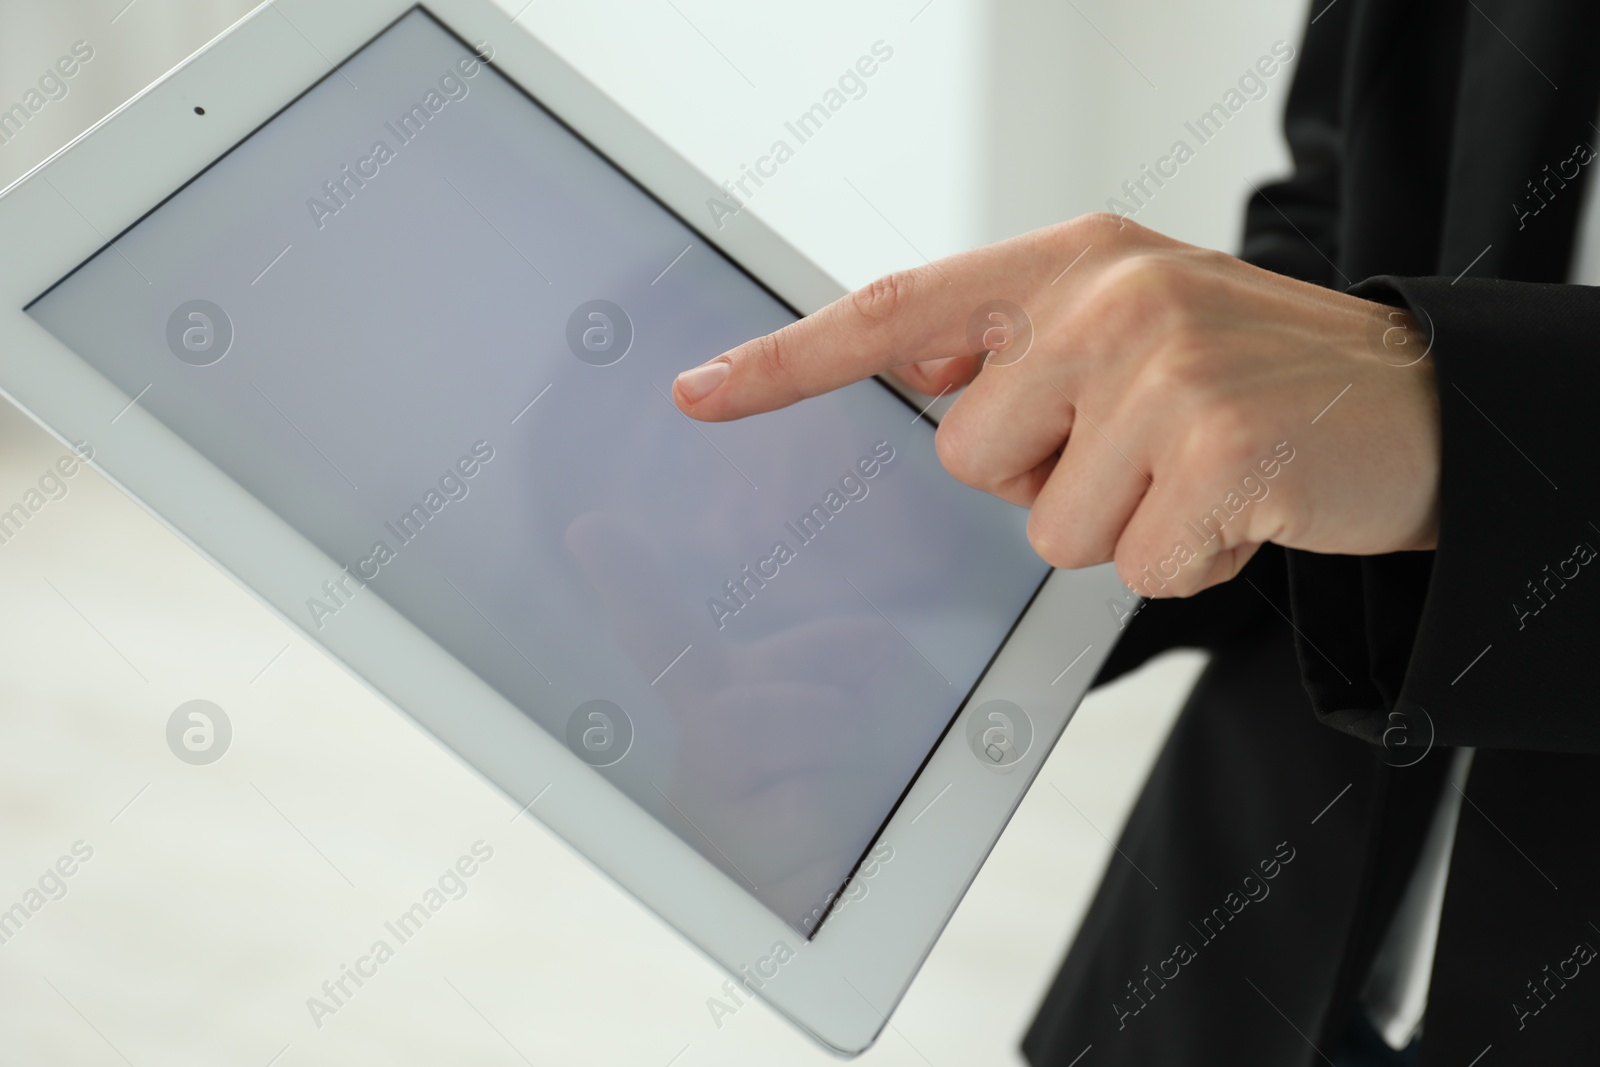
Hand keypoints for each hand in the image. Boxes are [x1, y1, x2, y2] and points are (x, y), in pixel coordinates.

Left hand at [672, 214, 1440, 597]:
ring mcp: (1164, 369)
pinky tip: (1239, 508)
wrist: (1411, 399)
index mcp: (1069, 261)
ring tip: (1195, 474)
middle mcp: (1108, 298)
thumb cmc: (1249, 371)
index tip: (696, 396)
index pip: (894, 312)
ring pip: (1046, 528)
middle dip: (1042, 481)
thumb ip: (1020, 347)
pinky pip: (1135, 566)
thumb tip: (914, 379)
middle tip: (1138, 448)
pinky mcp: (1219, 449)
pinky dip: (1185, 561)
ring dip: (1119, 527)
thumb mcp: (1132, 324)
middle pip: (967, 458)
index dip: (786, 362)